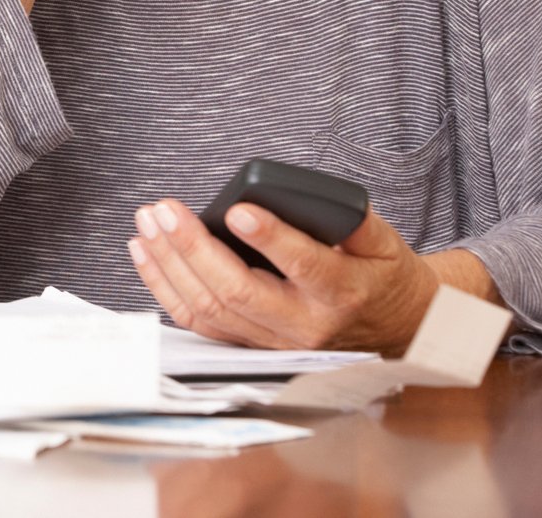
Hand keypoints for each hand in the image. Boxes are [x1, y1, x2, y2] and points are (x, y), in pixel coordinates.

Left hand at [125, 199, 437, 352]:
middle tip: (166, 209)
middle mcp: (305, 325)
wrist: (395, 330)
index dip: (269, 238)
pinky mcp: (252, 345)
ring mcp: (275, 341)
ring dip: (170, 265)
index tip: (238, 210)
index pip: (303, 266)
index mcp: (342, 292)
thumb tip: (314, 196)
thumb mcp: (383, 242)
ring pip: (210, 310)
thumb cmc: (380, 277)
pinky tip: (146, 254)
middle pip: (238, 291)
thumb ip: (352, 219)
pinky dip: (166, 288)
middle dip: (193, 248)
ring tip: (148, 224)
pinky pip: (200, 322)